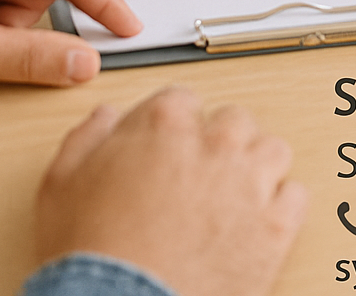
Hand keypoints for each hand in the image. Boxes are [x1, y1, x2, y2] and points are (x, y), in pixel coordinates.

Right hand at [35, 87, 307, 295]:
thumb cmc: (90, 254)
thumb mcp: (60, 183)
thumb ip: (87, 137)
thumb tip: (104, 119)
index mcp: (164, 124)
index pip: (180, 100)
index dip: (170, 126)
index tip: (166, 146)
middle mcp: (213, 144)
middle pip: (232, 120)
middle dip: (217, 142)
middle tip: (199, 172)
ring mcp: (248, 184)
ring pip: (271, 150)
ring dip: (255, 165)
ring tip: (234, 191)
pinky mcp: (274, 228)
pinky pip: (295, 197)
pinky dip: (282, 206)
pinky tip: (260, 218)